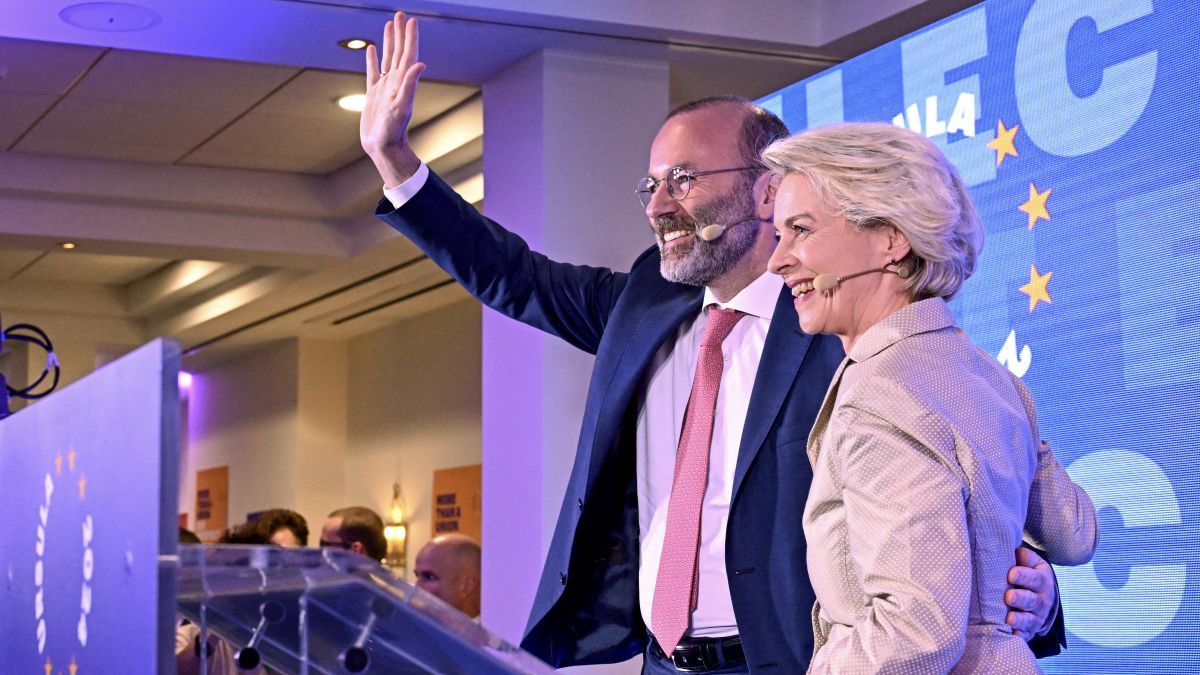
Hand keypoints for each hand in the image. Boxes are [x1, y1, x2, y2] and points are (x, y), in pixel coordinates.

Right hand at [360, 11, 425, 187]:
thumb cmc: (393, 132)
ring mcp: (385, 87)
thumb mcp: (401, 107)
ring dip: (390, 41)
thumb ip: (410, 85)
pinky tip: (373, 49)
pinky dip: (373, 59)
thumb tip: (420, 64)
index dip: (410, 37)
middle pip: (399, 51)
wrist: (383, 147)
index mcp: (403, 82)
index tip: (411, 20)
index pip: (408, 54)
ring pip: (388, 58)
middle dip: (400, 33)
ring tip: (389, 24)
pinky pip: (374, 72)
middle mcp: (396, 82)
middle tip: (400, 14)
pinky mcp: (374, 94)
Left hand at [1004, 547, 1056, 640]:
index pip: (1035, 578)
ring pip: (1029, 619)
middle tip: (1008, 597)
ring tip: (1009, 618)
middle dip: (1020, 599)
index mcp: (1042, 581)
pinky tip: (1012, 635)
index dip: (1023, 576)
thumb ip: (1024, 557)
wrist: (1044, 598)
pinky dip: (1019, 635)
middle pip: (1032, 600)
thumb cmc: (1030, 576)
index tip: (1011, 574)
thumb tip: (1016, 551)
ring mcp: (1036, 617)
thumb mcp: (1032, 564)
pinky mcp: (1030, 630)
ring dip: (1019, 620)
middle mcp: (1042, 601)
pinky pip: (1025, 635)